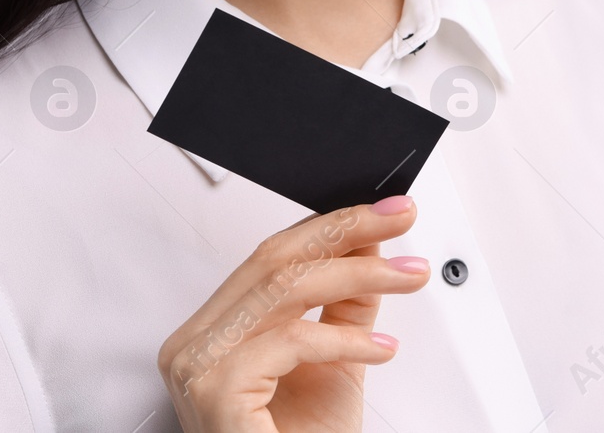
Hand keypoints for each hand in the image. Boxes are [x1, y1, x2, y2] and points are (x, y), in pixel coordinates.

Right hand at [158, 194, 428, 431]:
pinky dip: (344, 339)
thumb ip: (348, 302)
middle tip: (402, 220)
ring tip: (410, 276)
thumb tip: (371, 243)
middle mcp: (193, 344)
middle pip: (274, 260)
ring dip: (361, 275)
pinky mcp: (213, 392)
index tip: (388, 210)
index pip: (272, 255)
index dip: (333, 224)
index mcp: (214, 330)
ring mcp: (195, 368)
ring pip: (284, 288)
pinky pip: (288, 340)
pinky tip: (381, 351)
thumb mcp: (337, 359)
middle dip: (347, 231)